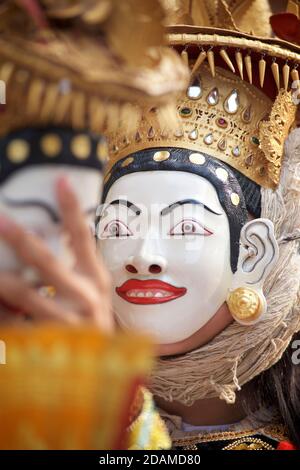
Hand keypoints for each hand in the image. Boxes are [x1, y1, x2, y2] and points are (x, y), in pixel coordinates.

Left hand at [0, 177, 112, 332]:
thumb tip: (38, 234)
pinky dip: (1, 309)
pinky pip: (14, 323)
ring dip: (0, 278)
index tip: (61, 180)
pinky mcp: (48, 344)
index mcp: (96, 280)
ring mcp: (66, 323)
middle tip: (0, 220)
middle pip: (48, 263)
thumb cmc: (91, 321)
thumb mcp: (92, 292)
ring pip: (23, 294)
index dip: (72, 209)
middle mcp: (84, 298)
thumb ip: (74, 267)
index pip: (84, 239)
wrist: (101, 369)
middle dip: (21, 240)